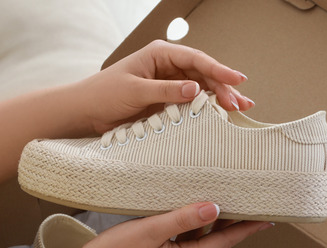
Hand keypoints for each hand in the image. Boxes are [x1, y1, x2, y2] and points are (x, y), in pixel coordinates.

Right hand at [62, 203, 272, 247]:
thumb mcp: (152, 230)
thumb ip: (184, 218)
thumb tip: (215, 208)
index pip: (224, 241)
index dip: (246, 229)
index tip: (268, 220)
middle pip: (215, 240)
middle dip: (234, 223)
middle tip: (254, 204)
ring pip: (200, 238)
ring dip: (214, 222)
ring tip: (230, 201)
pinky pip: (185, 239)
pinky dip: (194, 224)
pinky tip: (194, 209)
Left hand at [75, 40, 254, 133]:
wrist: (85, 113)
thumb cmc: (103, 95)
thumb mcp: (135, 91)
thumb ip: (166, 91)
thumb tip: (195, 89)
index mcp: (160, 54)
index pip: (196, 59)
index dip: (219, 69)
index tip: (237, 79)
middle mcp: (168, 67)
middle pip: (204, 74)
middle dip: (224, 87)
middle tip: (240, 103)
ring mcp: (170, 84)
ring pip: (203, 88)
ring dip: (221, 98)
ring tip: (241, 109)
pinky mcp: (168, 101)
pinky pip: (193, 103)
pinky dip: (209, 109)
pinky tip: (223, 115)